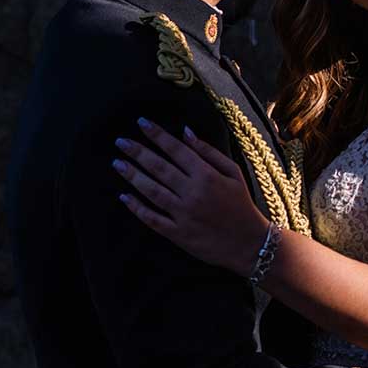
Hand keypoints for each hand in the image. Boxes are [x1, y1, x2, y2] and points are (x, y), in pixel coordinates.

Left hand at [113, 118, 270, 274]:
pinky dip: (137, 208)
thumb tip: (185, 131)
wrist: (249, 244)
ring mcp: (183, 214)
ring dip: (132, 176)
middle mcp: (192, 193)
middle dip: (137, 152)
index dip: (157, 135)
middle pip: (159, 168)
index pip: (176, 149)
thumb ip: (209, 151)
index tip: (141, 123)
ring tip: (117, 163)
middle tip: (120, 141)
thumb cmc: (242, 205)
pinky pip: (153, 219)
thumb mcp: (233, 173)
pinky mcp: (178, 234)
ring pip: (152, 191)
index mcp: (206, 175)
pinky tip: (124, 197)